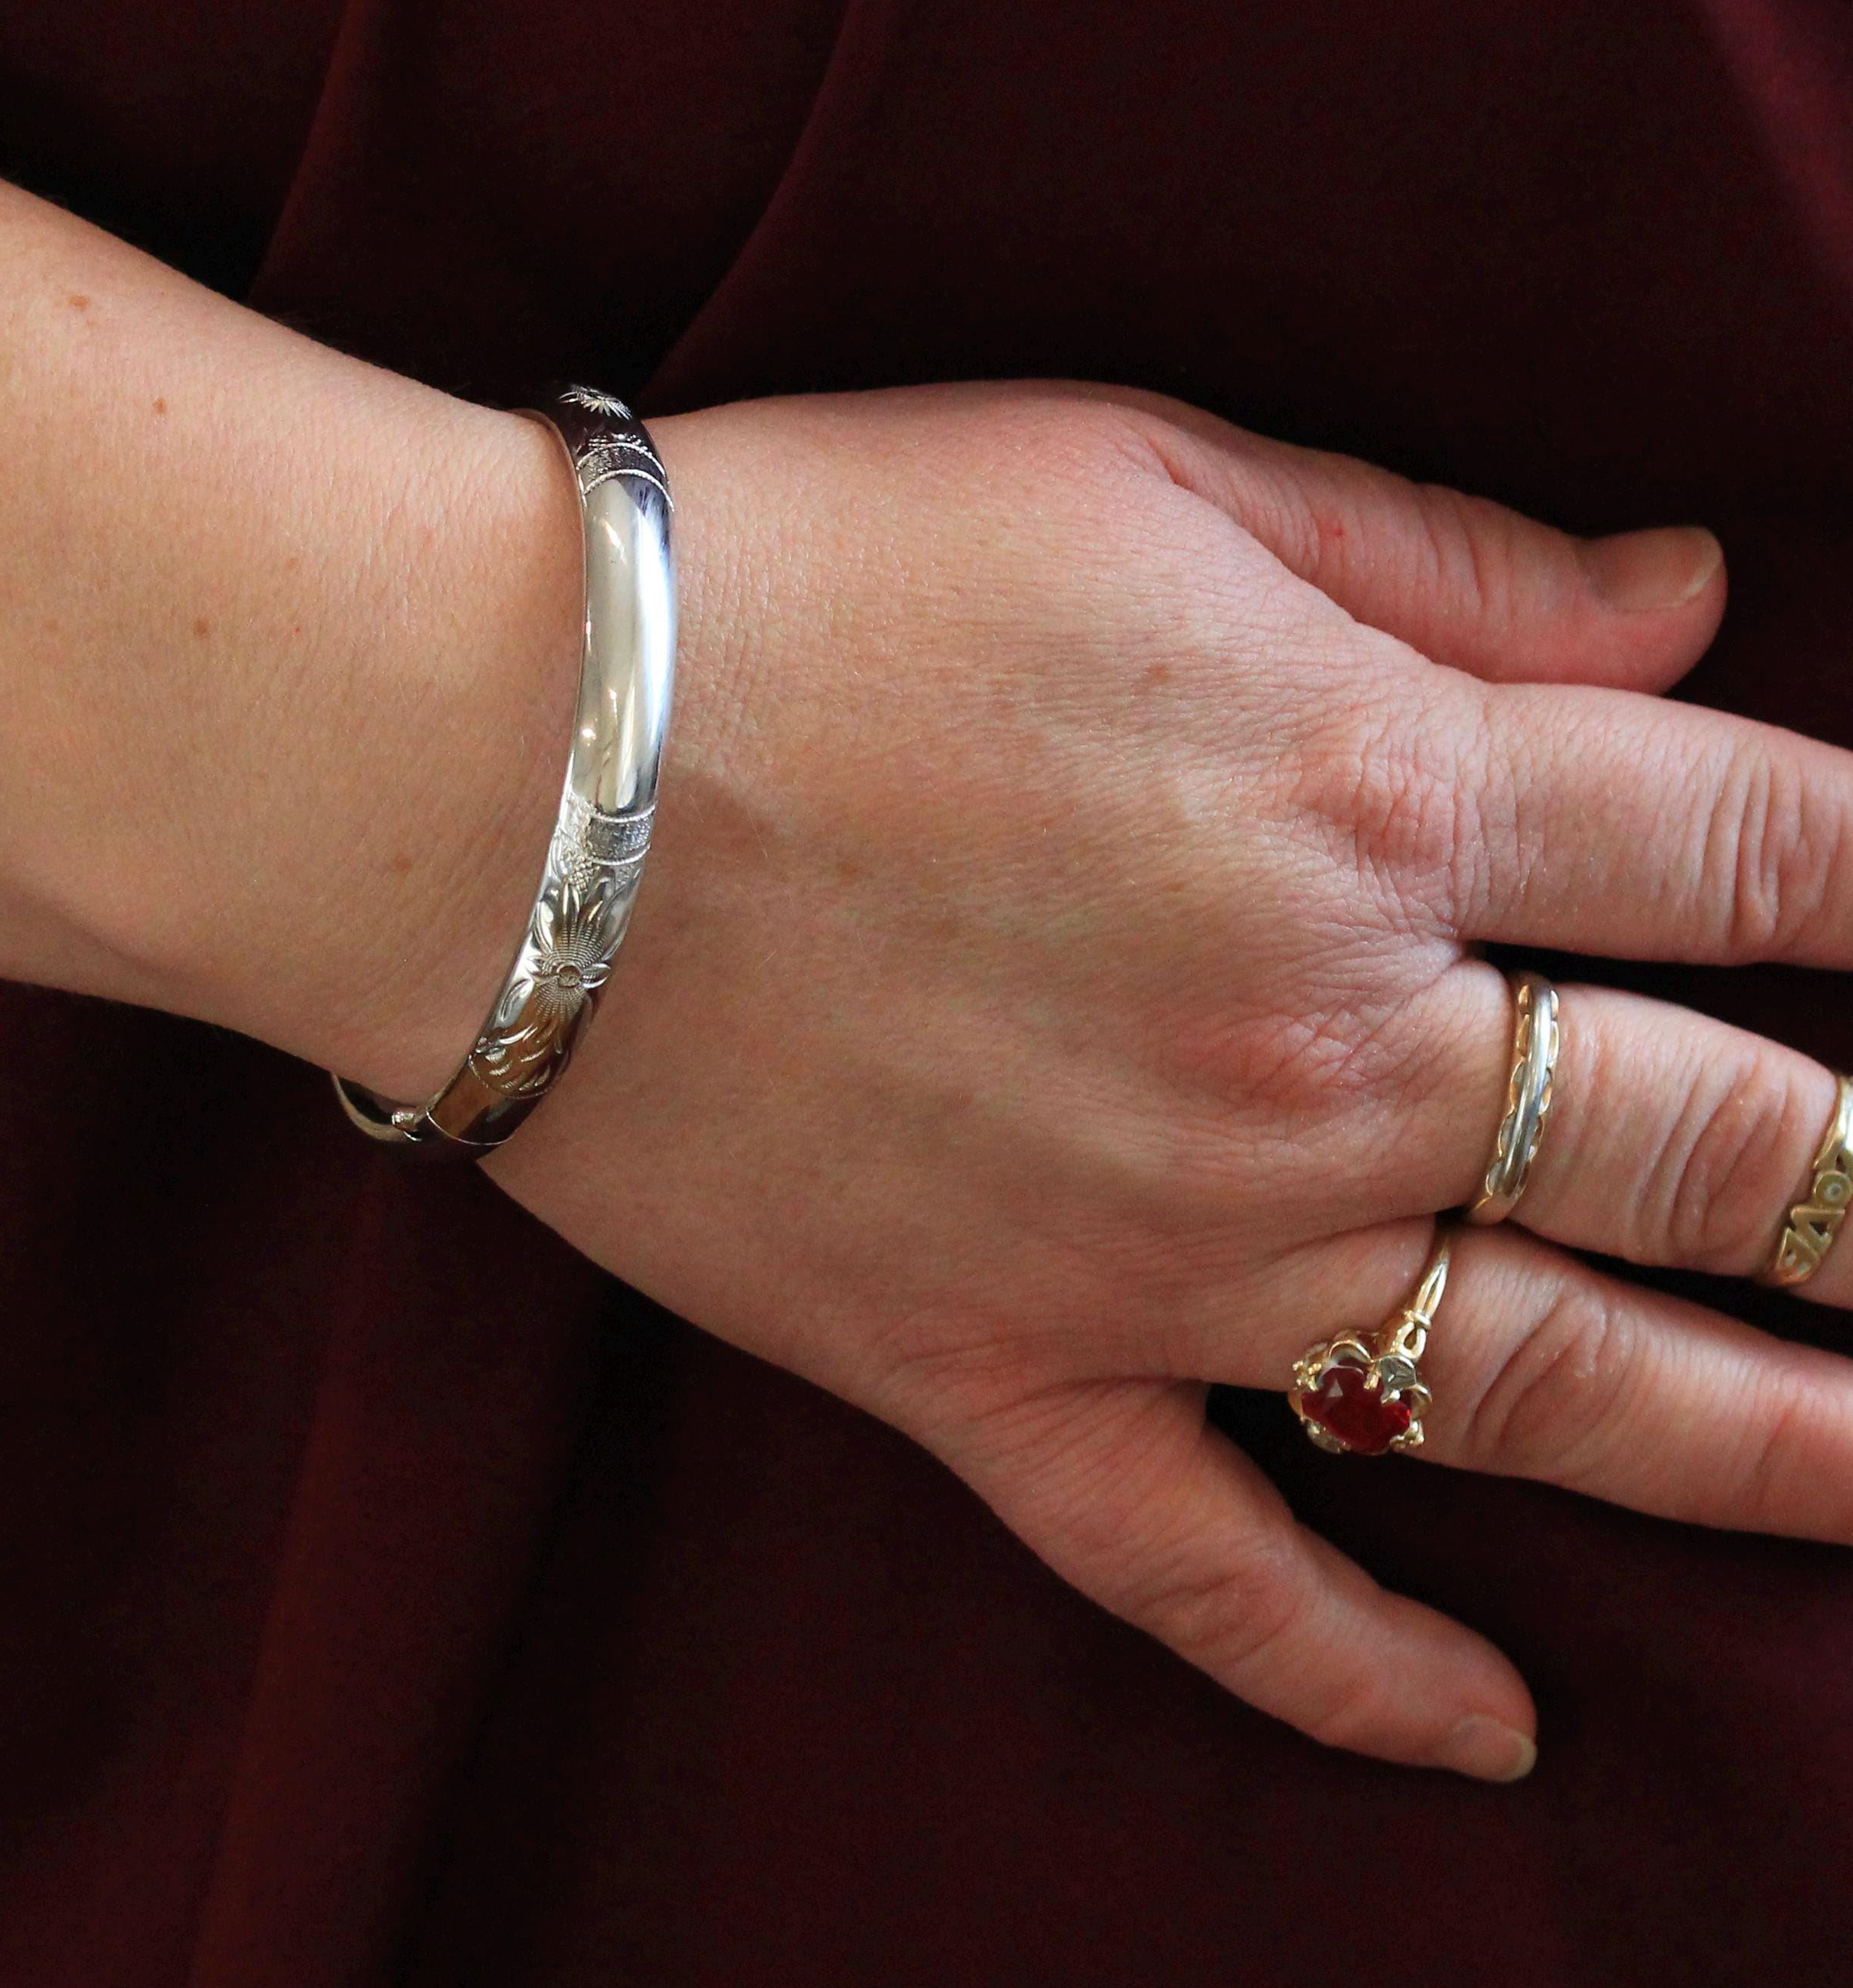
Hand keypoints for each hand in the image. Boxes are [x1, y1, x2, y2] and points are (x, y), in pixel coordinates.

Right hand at [445, 381, 1852, 1780]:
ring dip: (1771, 1447)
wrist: (480, 760)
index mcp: (1373, 791)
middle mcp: (1318, 1049)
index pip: (1768, 855)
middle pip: (1725, 1149)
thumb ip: (1437, 558)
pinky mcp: (992, 1374)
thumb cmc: (804, 567)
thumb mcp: (1138, 474)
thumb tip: (1689, 603)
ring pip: (1543, 1395)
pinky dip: (1363, 1669)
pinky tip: (1497, 1730)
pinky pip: (1213, 1570)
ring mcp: (1163, 1254)